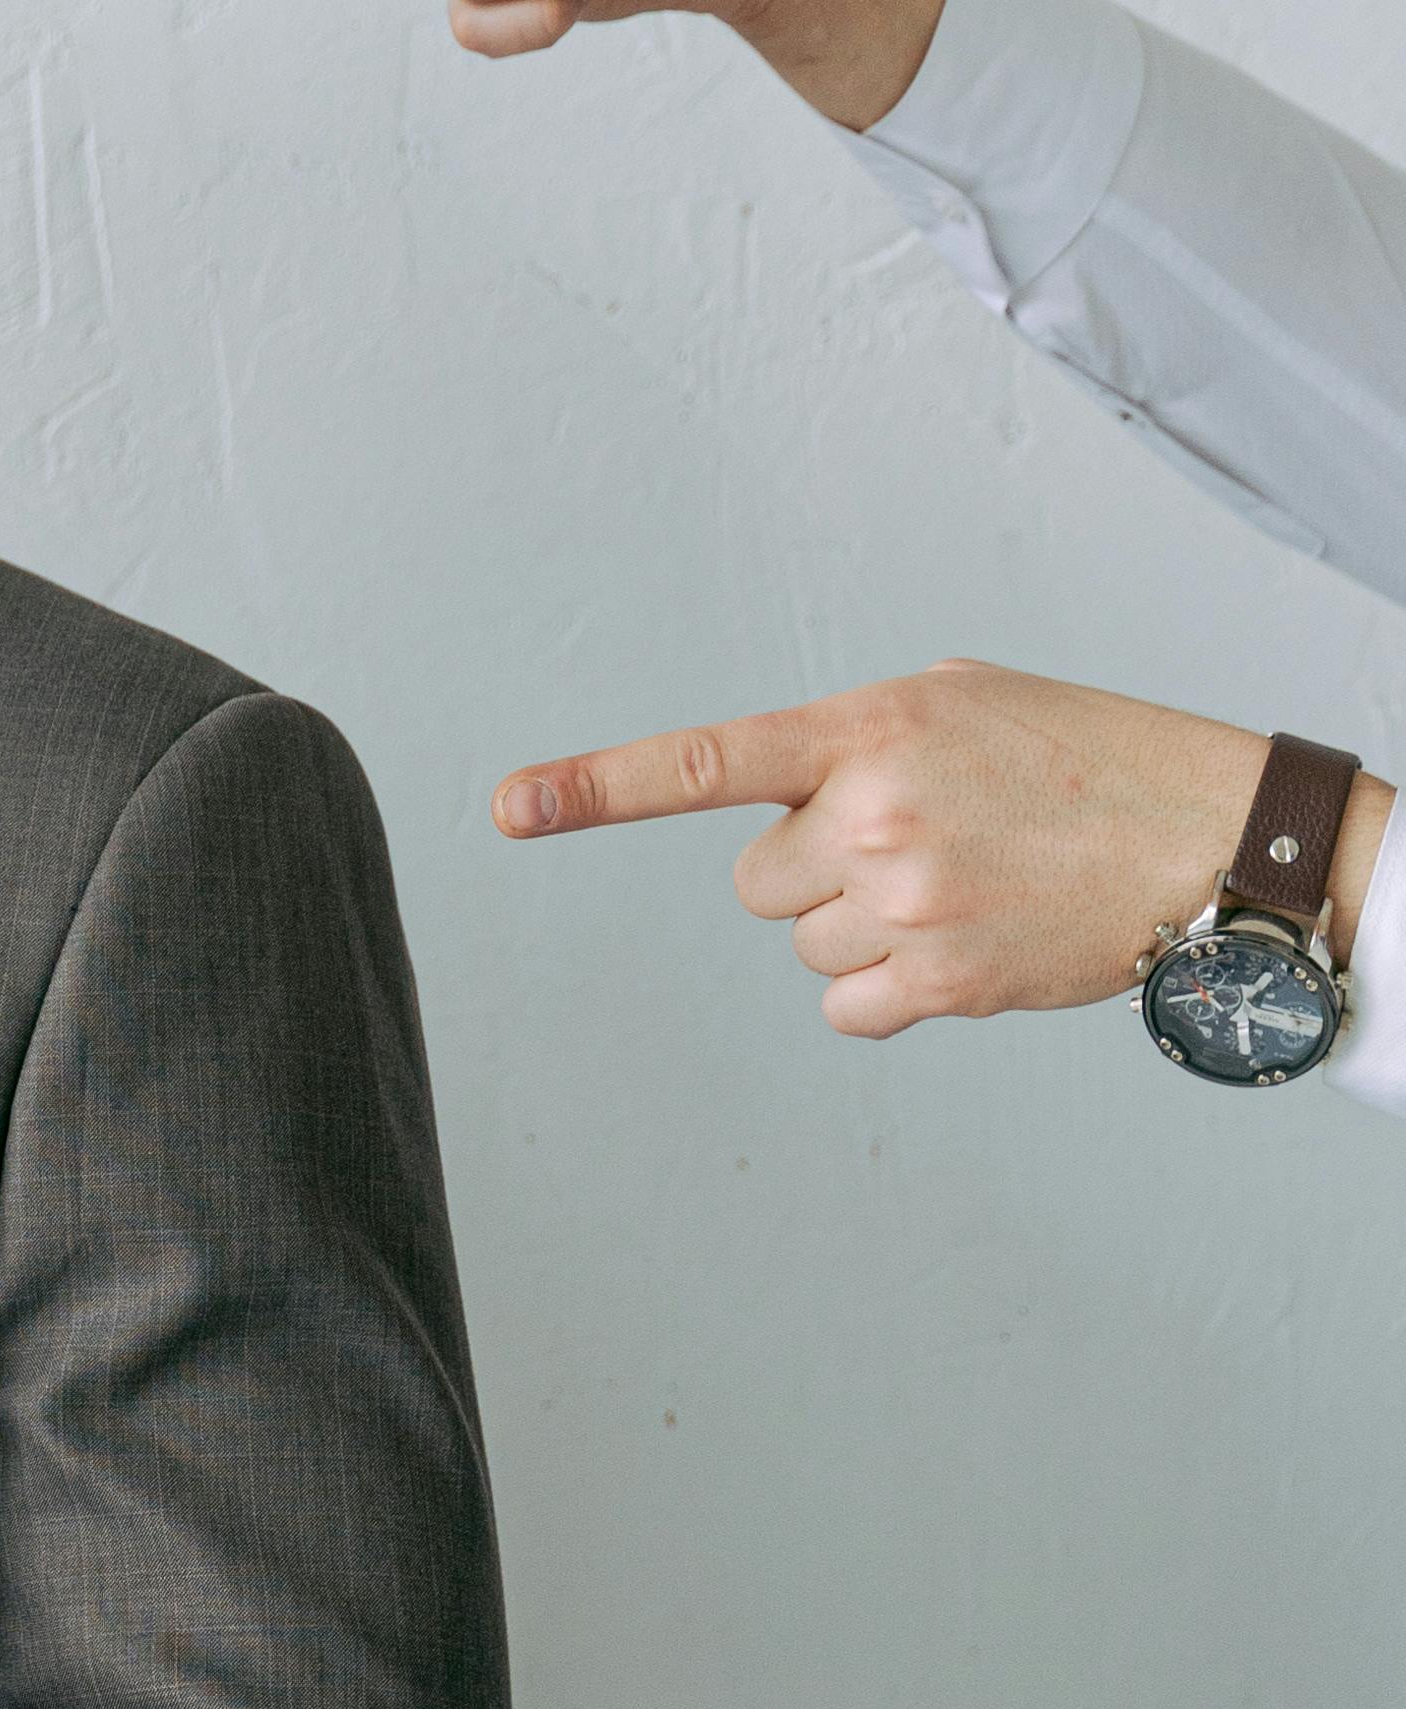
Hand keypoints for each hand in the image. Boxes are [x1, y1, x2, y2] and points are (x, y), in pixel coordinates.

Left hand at [485, 662, 1391, 1037]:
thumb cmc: (1082, 756)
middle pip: (758, 880)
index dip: (596, 787)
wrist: (1202, 835)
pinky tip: (960, 946)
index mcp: (868, 727)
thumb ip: (855, 739)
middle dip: (815, 870)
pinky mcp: (940, 981)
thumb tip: (782, 797)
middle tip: (915, 847)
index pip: (705, 762)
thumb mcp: (961, 704)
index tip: (507, 808)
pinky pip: (846, 1005)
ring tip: (962, 888)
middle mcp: (871, 814)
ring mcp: (903, 903)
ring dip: (859, 926)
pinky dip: (885, 991)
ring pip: (803, 943)